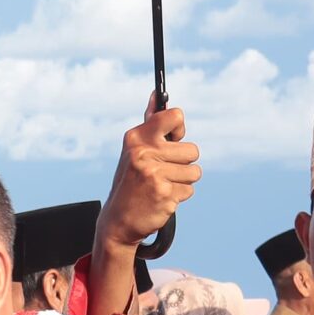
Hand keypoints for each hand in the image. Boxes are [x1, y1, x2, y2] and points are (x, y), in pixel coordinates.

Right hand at [97, 102, 199, 251]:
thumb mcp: (134, 150)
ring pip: (194, 172)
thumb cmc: (130, 181)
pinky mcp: (165, 194)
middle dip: (183, 163)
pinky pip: (189, 190)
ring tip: (162, 186)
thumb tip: (157, 94)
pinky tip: (161, 198)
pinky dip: (179, 196)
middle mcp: (144, 153)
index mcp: (137, 138)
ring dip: (183, 181)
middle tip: (163, 172)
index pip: (175, 116)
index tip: (171, 140)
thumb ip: (150, 123)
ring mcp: (154, 174)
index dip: (179, 130)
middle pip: (192, 150)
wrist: (118, 220)